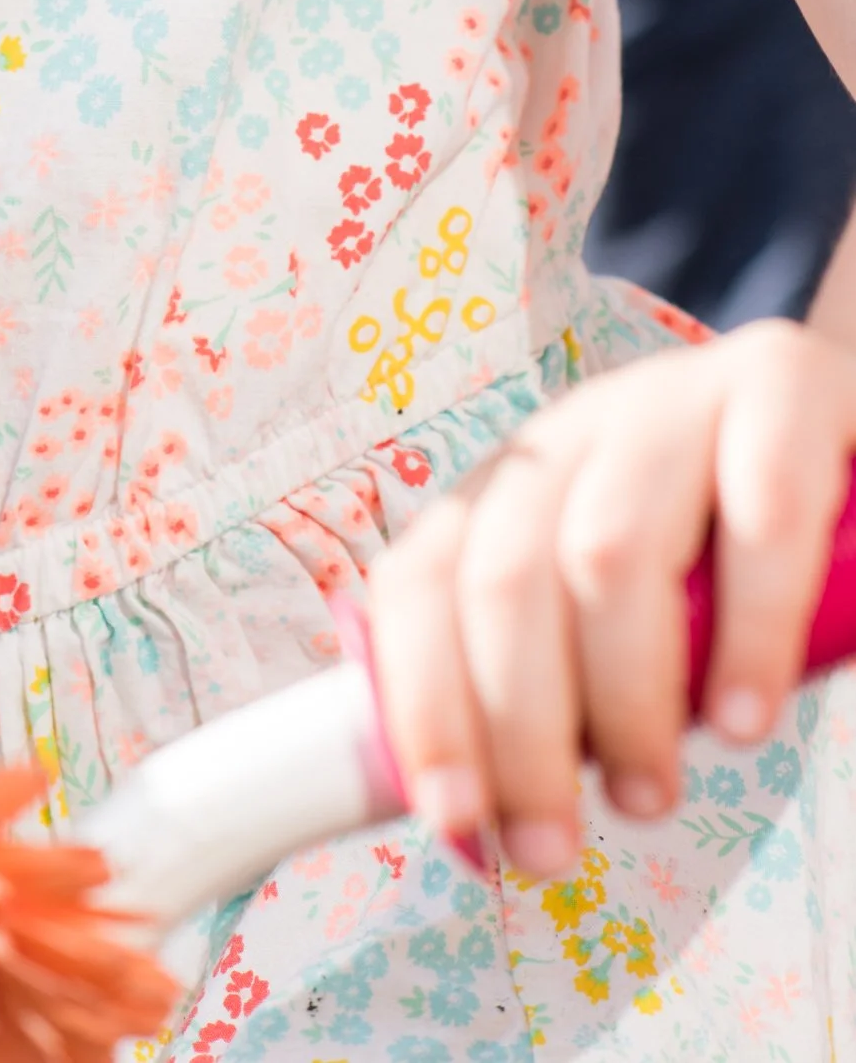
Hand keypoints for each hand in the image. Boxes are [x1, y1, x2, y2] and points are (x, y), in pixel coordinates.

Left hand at [367, 322, 855, 873]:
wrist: (828, 418)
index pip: (421, 584)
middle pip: (502, 580)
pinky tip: (746, 716)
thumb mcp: (612, 610)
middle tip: (553, 847)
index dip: (422, 702)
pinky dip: (750, 627)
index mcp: (508, 486)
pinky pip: (759, 509)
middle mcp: (569, 434)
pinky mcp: (778, 389)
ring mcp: (668, 403)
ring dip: (621, 697)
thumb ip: (552, 680)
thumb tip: (476, 822)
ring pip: (605, 551)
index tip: (455, 821)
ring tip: (649, 796)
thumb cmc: (712, 549)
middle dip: (517, 731)